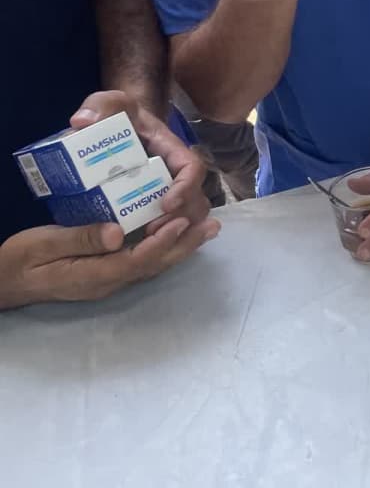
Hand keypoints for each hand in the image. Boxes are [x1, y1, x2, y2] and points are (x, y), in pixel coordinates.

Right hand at [0, 216, 218, 309]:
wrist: (2, 283)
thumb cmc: (19, 262)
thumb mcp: (42, 245)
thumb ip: (79, 239)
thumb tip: (117, 233)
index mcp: (93, 275)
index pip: (138, 259)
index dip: (163, 241)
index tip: (183, 221)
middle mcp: (107, 281)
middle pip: (154, 265)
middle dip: (185, 245)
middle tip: (212, 226)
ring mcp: (107, 280)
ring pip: (152, 265)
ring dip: (180, 247)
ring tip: (206, 229)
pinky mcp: (104, 274)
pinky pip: (142, 262)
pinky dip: (163, 247)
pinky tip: (176, 235)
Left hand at [71, 90, 215, 235]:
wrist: (117, 123)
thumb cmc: (118, 113)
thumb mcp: (108, 103)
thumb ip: (98, 106)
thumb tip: (81, 123)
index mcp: (170, 148)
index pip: (192, 167)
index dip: (186, 187)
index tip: (166, 204)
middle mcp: (174, 172)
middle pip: (196, 198)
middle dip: (180, 218)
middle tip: (152, 231)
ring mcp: (166, 189)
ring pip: (187, 215)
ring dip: (174, 231)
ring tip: (147, 242)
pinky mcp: (152, 204)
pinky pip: (169, 224)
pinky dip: (162, 238)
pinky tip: (141, 248)